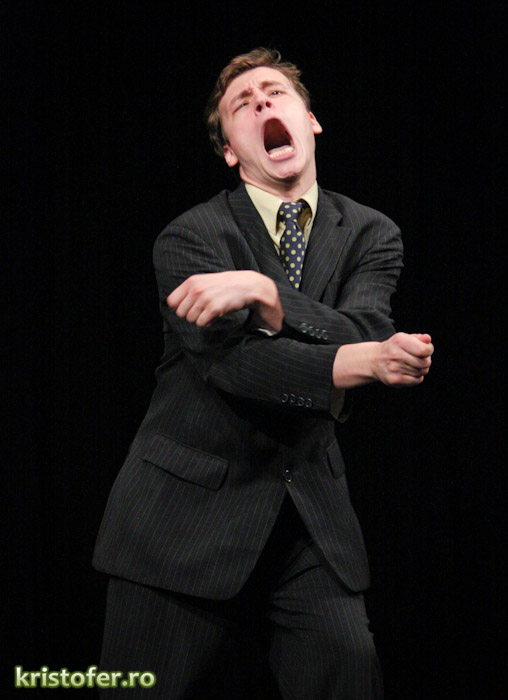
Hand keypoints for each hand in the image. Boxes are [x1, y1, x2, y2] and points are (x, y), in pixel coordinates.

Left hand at [167, 271, 282, 330]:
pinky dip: (208, 322)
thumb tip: (174, 306)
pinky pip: (201, 323)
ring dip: (201, 318)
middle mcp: (196, 289)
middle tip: (203, 309)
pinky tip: (216, 315)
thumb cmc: (224, 285)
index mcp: (191, 282)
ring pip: (191, 319)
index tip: (190, 307)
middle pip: (181, 313)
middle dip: (191, 314)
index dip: (180, 307)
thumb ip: (189, 291)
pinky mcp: (214, 308)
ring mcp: (205, 298)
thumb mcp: (204, 282)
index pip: (171, 302)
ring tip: (211, 310)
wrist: (247, 285)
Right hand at [373, 332, 432, 385]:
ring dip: (422, 369)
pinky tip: (411, 372)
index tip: (426, 349)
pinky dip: (418, 377)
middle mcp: (395, 355)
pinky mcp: (395, 380)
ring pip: (421, 372)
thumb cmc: (393, 348)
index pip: (423, 350)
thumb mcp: (403, 338)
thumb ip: (418, 338)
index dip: (429, 350)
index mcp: (399, 341)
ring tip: (414, 365)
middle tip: (421, 359)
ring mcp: (394, 368)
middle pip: (424, 362)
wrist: (375, 360)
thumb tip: (427, 339)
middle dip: (426, 360)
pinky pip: (417, 380)